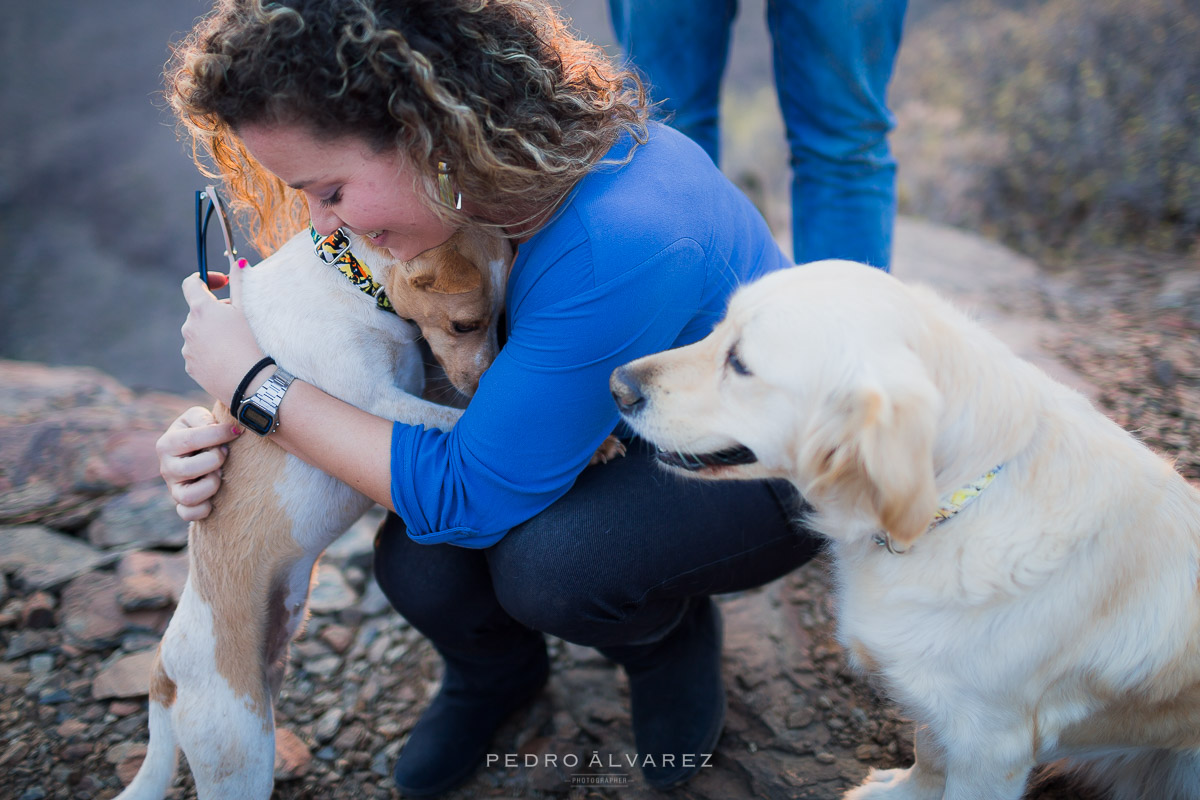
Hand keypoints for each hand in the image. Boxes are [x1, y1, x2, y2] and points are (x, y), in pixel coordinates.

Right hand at [157, 406, 241, 520]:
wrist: (198, 452)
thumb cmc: (202, 432)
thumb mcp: (199, 418)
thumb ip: (204, 419)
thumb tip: (214, 428)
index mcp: (167, 443)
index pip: (191, 440)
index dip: (218, 435)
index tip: (236, 432)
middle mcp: (166, 468)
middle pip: (190, 469)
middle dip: (215, 460)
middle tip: (225, 454)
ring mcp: (173, 489)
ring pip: (189, 496)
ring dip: (212, 484)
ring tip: (219, 473)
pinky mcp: (182, 505)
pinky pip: (189, 514)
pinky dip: (205, 508)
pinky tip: (216, 496)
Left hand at [180, 262, 264, 402]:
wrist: (250, 383)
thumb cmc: (251, 343)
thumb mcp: (247, 310)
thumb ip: (239, 283)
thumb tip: (238, 262)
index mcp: (201, 309)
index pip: (190, 284)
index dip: (204, 279)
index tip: (219, 284)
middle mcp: (188, 327)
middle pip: (197, 312)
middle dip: (215, 312)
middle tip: (238, 319)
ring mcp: (187, 349)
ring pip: (198, 334)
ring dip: (212, 333)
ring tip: (235, 343)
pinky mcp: (190, 367)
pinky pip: (197, 354)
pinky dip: (209, 352)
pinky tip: (228, 359)